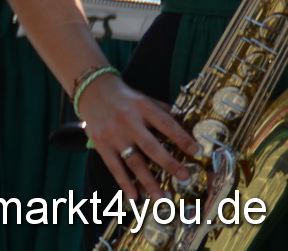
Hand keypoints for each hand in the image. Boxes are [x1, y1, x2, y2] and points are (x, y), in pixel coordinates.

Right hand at [78, 73, 197, 199]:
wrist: (91, 90)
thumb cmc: (124, 97)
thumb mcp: (144, 99)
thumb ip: (163, 113)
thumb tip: (188, 130)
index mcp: (142, 107)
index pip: (165, 123)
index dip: (182, 137)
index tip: (196, 151)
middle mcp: (128, 121)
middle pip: (150, 146)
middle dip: (169, 163)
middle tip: (184, 177)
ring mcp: (113, 134)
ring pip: (133, 161)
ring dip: (148, 182)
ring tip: (162, 199)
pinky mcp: (101, 144)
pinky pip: (114, 166)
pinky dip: (124, 182)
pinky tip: (134, 196)